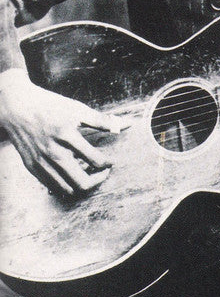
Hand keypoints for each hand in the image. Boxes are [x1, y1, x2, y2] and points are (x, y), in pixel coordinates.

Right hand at [0, 68, 123, 195]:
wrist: (17, 107)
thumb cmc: (49, 106)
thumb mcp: (76, 109)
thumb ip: (101, 121)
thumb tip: (124, 125)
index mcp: (66, 134)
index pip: (95, 160)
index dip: (107, 164)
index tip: (109, 162)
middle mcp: (53, 152)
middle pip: (82, 182)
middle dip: (98, 180)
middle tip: (102, 172)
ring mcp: (41, 162)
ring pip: (68, 189)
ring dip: (82, 185)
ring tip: (87, 173)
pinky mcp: (32, 168)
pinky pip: (53, 187)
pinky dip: (66, 185)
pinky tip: (71, 173)